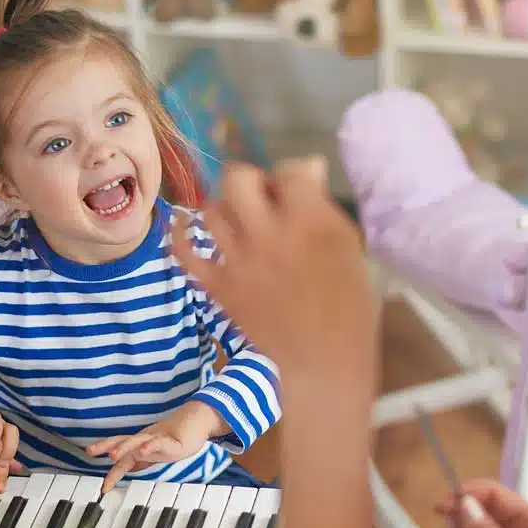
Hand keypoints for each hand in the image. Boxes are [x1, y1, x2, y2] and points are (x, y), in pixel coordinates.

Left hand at [86, 400, 223, 492]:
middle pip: (122, 440)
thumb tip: (126, 469)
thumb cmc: (175, 437)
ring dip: (124, 447)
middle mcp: (145, 439)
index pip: (119, 451)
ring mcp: (157, 438)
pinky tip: (143, 451)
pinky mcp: (171, 440)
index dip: (108, 466)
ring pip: (137, 441)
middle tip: (90, 451)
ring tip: (112, 455)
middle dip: (105, 445)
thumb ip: (140, 460)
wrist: (197, 422)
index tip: (102, 486)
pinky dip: (150, 446)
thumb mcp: (154, 452)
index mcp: (139, 444)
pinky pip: (158, 442)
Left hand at [168, 158, 377, 402]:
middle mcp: (267, 232)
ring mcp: (237, 260)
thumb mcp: (348, 246)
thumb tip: (307, 167)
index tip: (297, 190)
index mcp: (308, 220)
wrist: (324, 359)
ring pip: (212, 210)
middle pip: (238, 179)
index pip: (289, 171)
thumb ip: (322, 206)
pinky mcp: (218, 286)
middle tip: (263, 199)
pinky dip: (180, 234)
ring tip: (240, 221)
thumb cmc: (348, 304)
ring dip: (226, 208)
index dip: (294, 175)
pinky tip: (183, 223)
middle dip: (251, 181)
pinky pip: (185, 251)